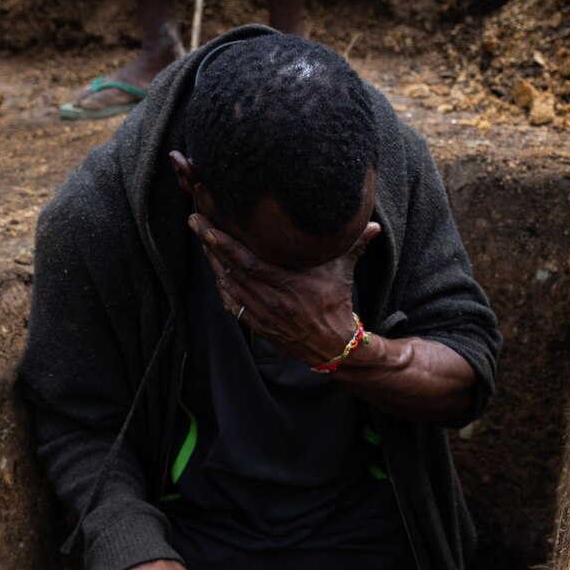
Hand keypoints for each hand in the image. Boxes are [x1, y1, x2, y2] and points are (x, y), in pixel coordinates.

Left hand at [187, 213, 380, 367]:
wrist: (331, 346)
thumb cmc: (335, 305)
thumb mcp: (342, 272)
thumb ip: (353, 245)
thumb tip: (373, 224)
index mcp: (285, 284)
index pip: (245, 261)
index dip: (222, 243)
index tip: (206, 226)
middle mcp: (268, 300)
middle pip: (229, 270)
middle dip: (209, 246)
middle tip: (195, 223)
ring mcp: (260, 314)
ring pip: (227, 286)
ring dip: (213, 264)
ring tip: (202, 242)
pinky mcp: (257, 324)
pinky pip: (232, 304)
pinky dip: (222, 288)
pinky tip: (216, 273)